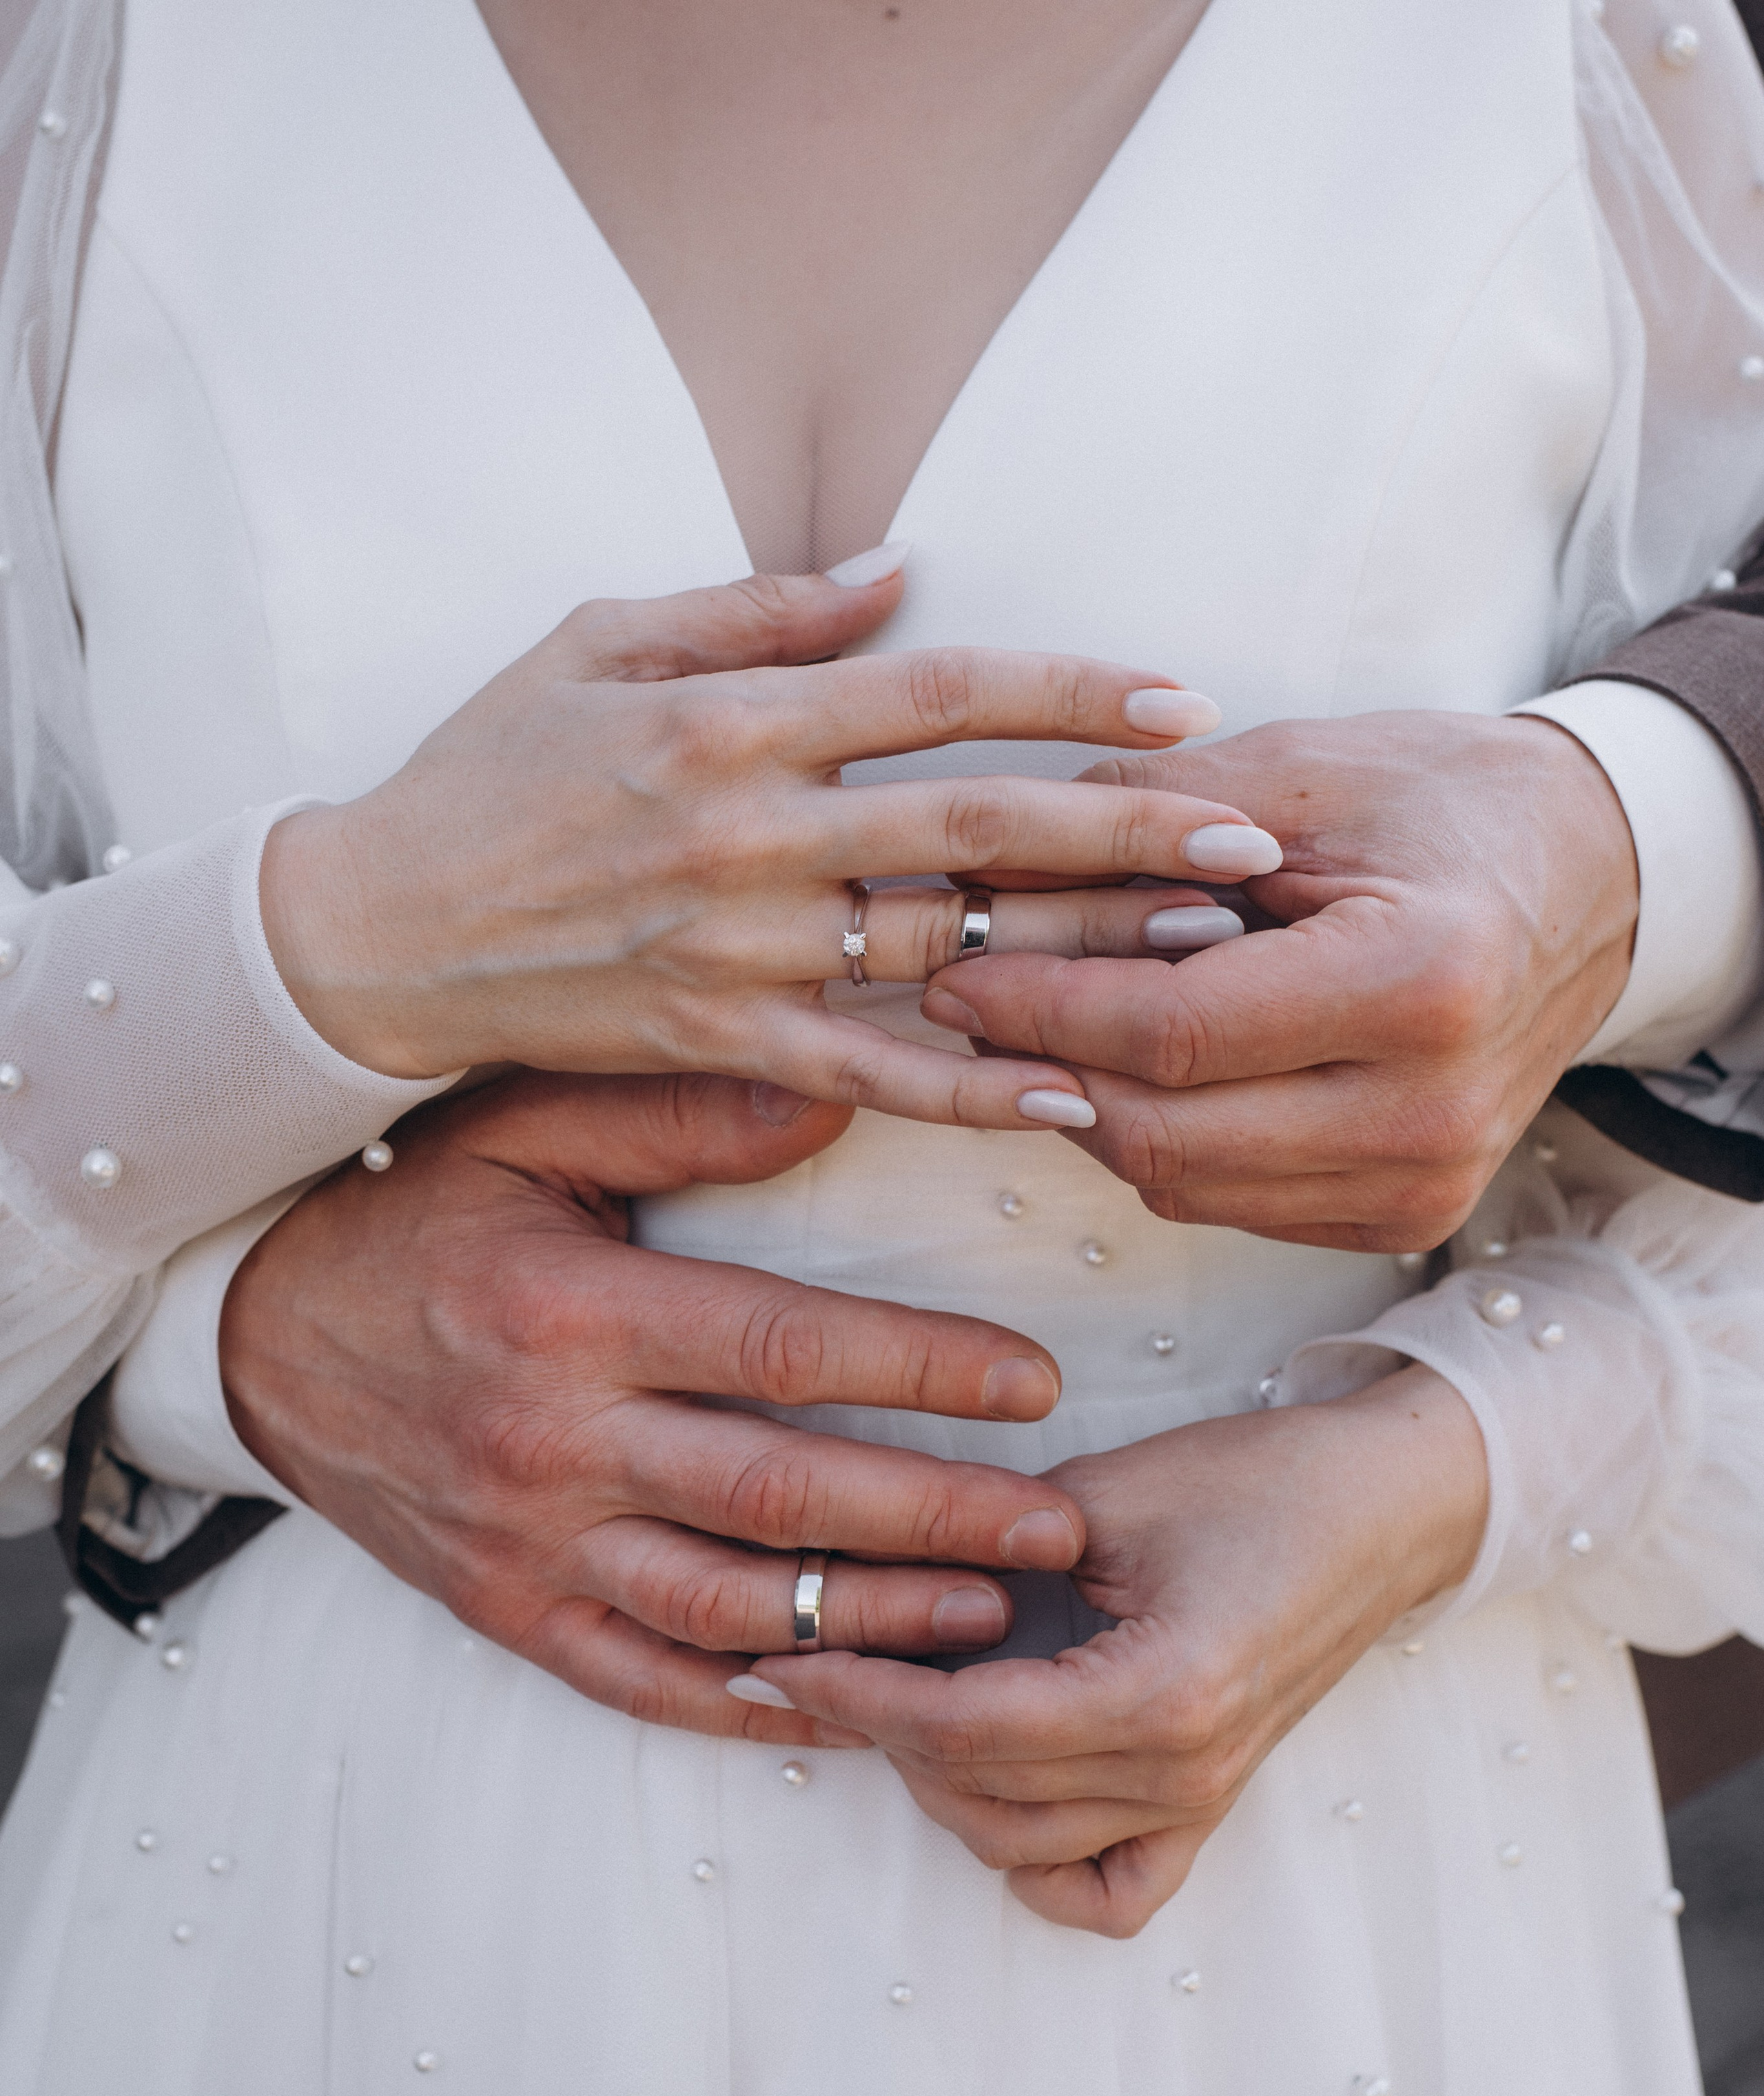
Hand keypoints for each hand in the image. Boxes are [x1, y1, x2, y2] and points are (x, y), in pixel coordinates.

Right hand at [219, 1069, 1089, 1743]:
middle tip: (1057, 1530)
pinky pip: (643, 1682)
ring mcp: (528, 1547)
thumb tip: (839, 1091)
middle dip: (933, 1522)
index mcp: (568, 1316)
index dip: (920, 1370)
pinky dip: (751, 1704)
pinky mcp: (508, 1615)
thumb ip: (680, 1113)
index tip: (1033, 1382)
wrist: (254, 1339)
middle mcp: (551, 1445)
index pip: (779, 1350)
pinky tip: (851, 1708)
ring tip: (990, 1621)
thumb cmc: (407, 1217)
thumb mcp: (520, 1130)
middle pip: (778, 1498)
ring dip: (870, 1625)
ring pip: (727, 1611)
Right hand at [260, 560, 1270, 1124]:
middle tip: (1251, 843)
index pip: (937, 691)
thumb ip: (756, 611)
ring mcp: (734, 944)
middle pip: (974, 823)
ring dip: (1084, 956)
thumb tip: (896, 569)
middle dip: (1126, 831)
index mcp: (731, 717)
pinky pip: (865, 1070)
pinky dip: (968, 1087)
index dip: (1070, 692)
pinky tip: (1071, 1096)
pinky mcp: (714, 1037)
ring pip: (942, 948)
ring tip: (1209, 961)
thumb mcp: (597, 642)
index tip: (1182, 703)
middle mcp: (747, 831)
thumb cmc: (485, 772)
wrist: (373, 927)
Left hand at [733, 1366, 1487, 1931]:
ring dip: (938, 1783)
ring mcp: (1201, 1799)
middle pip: (978, 1792)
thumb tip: (874, 1580)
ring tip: (890, 1700)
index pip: (964, 1726)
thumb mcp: (1108, 1495)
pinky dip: (1038, 1866)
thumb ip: (990, 1550)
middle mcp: (1182, 1770)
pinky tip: (993, 1795)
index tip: (788, 1656)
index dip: (861, 1694)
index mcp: (1160, 1693)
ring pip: (1021, 1846)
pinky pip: (1110, 1890)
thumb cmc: (1264, 1480)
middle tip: (818, 1660)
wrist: (1389, 1507)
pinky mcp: (1210, 1803)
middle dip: (877, 1730)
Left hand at [919, 710, 1636, 1246]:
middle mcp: (1431, 1110)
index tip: (956, 969)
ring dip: (1092, 1111)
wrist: (1594, 878)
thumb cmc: (1449, 802)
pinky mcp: (1410, 1215)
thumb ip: (1138, 820)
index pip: (1175, 1036)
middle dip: (1044, 1069)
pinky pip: (1234, 1203)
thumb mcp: (1300, 772)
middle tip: (968, 1003)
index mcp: (1421, 985)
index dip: (1042, 1009)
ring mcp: (1427, 1181)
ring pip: (1184, 1184)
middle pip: (1166, 1134)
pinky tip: (1137, 1070)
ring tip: (1043, 1027)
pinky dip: (1165, 1142)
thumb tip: (974, 870)